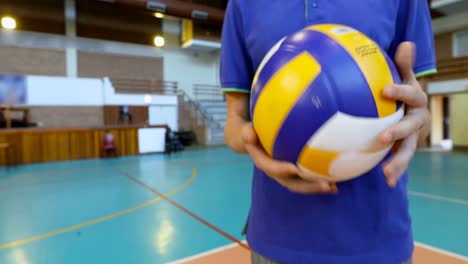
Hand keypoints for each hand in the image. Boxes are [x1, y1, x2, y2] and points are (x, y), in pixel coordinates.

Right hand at [241, 122, 337, 193]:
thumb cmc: (252, 132)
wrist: (252, 141)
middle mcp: (275, 172)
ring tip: (334, 187)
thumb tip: (249, 134)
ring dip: (317, 187)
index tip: (294, 168)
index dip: (281, 170)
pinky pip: (307, 178)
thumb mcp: (246, 130)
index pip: (271, 168)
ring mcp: (286, 174)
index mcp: (263, 162)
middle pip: (291, 183)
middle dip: (308, 186)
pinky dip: (321, 179)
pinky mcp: (295, 172)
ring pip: (301, 184)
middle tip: (325, 185)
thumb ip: (247, 132)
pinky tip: (338, 177)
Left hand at [380, 42, 428, 186]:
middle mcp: (418, 119)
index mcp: (416, 100)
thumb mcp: (403, 76)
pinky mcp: (405, 148)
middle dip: (398, 132)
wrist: (413, 109)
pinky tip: (387, 182)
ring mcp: (413, 136)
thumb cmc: (403, 91)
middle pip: (411, 126)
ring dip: (399, 162)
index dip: (400, 91)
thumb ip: (403, 64)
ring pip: (408, 149)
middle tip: (382, 138)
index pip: (411, 93)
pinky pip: (401, 160)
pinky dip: (396, 171)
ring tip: (386, 174)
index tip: (385, 90)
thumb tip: (406, 43)